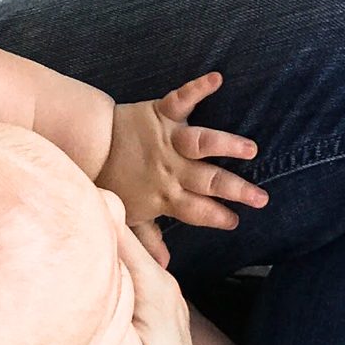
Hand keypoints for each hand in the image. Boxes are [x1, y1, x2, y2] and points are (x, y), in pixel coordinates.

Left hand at [97, 72, 265, 263]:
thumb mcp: (127, 215)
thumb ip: (149, 239)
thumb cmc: (109, 181)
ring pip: (202, 143)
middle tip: (261, 198)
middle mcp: (172, 169)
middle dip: (238, 190)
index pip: (198, 210)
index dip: (217, 217)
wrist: (83, 146)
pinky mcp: (160, 113)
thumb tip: (163, 266)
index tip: (236, 221)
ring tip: (250, 149)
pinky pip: (182, 99)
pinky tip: (218, 78)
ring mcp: (168, 140)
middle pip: (210, 181)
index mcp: (166, 195)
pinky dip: (199, 86)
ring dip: (227, 145)